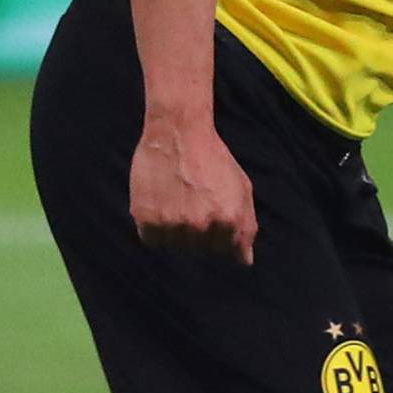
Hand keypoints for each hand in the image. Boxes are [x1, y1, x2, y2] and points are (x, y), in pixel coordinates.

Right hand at [130, 116, 256, 263]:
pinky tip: (159, 206)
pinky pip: (151, 240)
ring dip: (173, 232)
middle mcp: (201, 225)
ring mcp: (172, 223)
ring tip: (174, 202)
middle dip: (196, 232)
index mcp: (228, 220)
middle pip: (198, 250)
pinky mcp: (146, 218)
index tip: (209, 211)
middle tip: (190, 202)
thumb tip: (245, 261)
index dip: (217, 234)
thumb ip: (246, 226)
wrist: (177, 131)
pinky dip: (153, 229)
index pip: (224, 251)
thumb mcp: (240, 188)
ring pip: (174, 247)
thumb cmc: (212, 157)